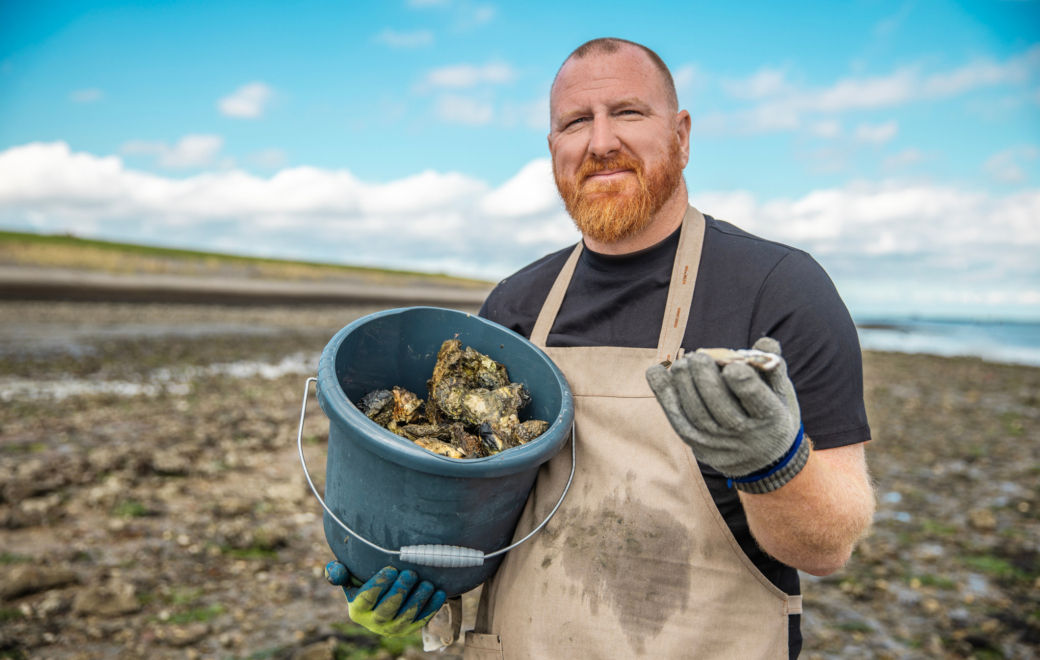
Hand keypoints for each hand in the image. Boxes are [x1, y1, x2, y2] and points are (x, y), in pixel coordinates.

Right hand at [324, 561, 446, 636]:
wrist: (382, 600)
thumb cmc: (365, 583)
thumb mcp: (350, 579)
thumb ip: (339, 572)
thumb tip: (335, 571)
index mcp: (358, 610)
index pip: (367, 599)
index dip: (379, 585)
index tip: (392, 569)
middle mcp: (374, 623)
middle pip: (387, 610)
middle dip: (400, 592)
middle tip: (410, 574)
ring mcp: (393, 628)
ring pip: (406, 617)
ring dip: (418, 600)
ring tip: (426, 583)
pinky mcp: (409, 629)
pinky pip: (422, 620)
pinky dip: (431, 608)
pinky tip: (438, 593)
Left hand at [645, 337, 808, 492]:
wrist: (763, 461)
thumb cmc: (772, 414)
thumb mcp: (781, 394)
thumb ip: (773, 367)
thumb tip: (764, 343)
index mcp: (773, 419)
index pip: (758, 402)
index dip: (745, 385)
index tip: (733, 368)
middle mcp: (746, 435)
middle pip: (722, 409)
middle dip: (706, 380)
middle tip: (698, 356)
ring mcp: (719, 443)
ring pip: (697, 415)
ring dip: (684, 385)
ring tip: (682, 363)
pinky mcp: (698, 445)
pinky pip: (678, 420)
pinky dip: (664, 395)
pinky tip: (656, 372)